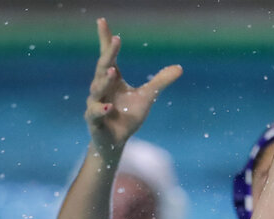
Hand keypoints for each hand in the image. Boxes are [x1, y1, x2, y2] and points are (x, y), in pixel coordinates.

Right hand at [85, 18, 181, 156]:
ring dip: (104, 81)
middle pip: (103, 67)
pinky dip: (101, 110)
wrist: (115, 142)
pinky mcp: (93, 120)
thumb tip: (180, 68)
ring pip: (97, 89)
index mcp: (112, 79)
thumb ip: (160, 81)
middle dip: (109, 53)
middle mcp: (101, 88)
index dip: (105, 39)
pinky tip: (110, 107)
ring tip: (112, 71)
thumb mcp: (147, 97)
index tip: (102, 20)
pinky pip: (95, 113)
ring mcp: (95, 103)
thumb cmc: (127, 117)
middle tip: (117, 40)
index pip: (108, 55)